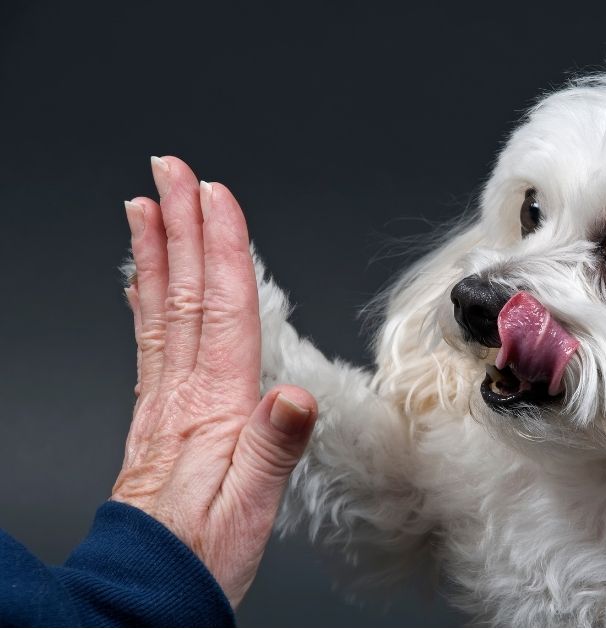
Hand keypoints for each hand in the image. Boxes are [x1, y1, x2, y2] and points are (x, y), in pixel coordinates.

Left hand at [113, 156, 316, 607]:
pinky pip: (149, 344)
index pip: (221, 311)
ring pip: (162, 311)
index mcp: (214, 407)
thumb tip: (292, 398)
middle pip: (186, 295)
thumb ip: (272, 449)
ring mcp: (165, 401)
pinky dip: (144, 302)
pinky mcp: (157, 415)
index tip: (216, 198)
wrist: (148, 586)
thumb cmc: (200, 552)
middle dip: (182, 228)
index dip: (223, 250)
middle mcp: (183, 394)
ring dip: (158, 253)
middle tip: (173, 173)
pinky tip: (141, 281)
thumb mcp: (250, 510)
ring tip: (148, 206)